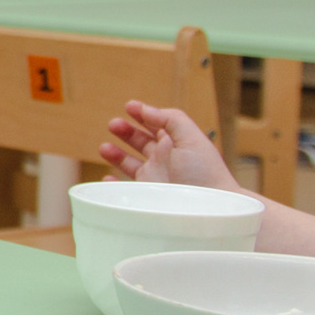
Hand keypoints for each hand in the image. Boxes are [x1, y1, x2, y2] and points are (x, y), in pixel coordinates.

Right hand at [99, 101, 239, 190]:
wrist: (210, 209)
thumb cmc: (205, 173)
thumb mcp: (191, 138)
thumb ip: (170, 119)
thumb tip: (146, 109)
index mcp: (177, 143)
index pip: (158, 124)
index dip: (143, 114)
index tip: (129, 106)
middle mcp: (165, 159)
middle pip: (141, 141)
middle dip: (126, 131)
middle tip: (113, 124)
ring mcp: (155, 177)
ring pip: (130, 163)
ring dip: (116, 154)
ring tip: (104, 148)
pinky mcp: (146, 195)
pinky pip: (125, 189)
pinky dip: (114, 184)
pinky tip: (107, 178)